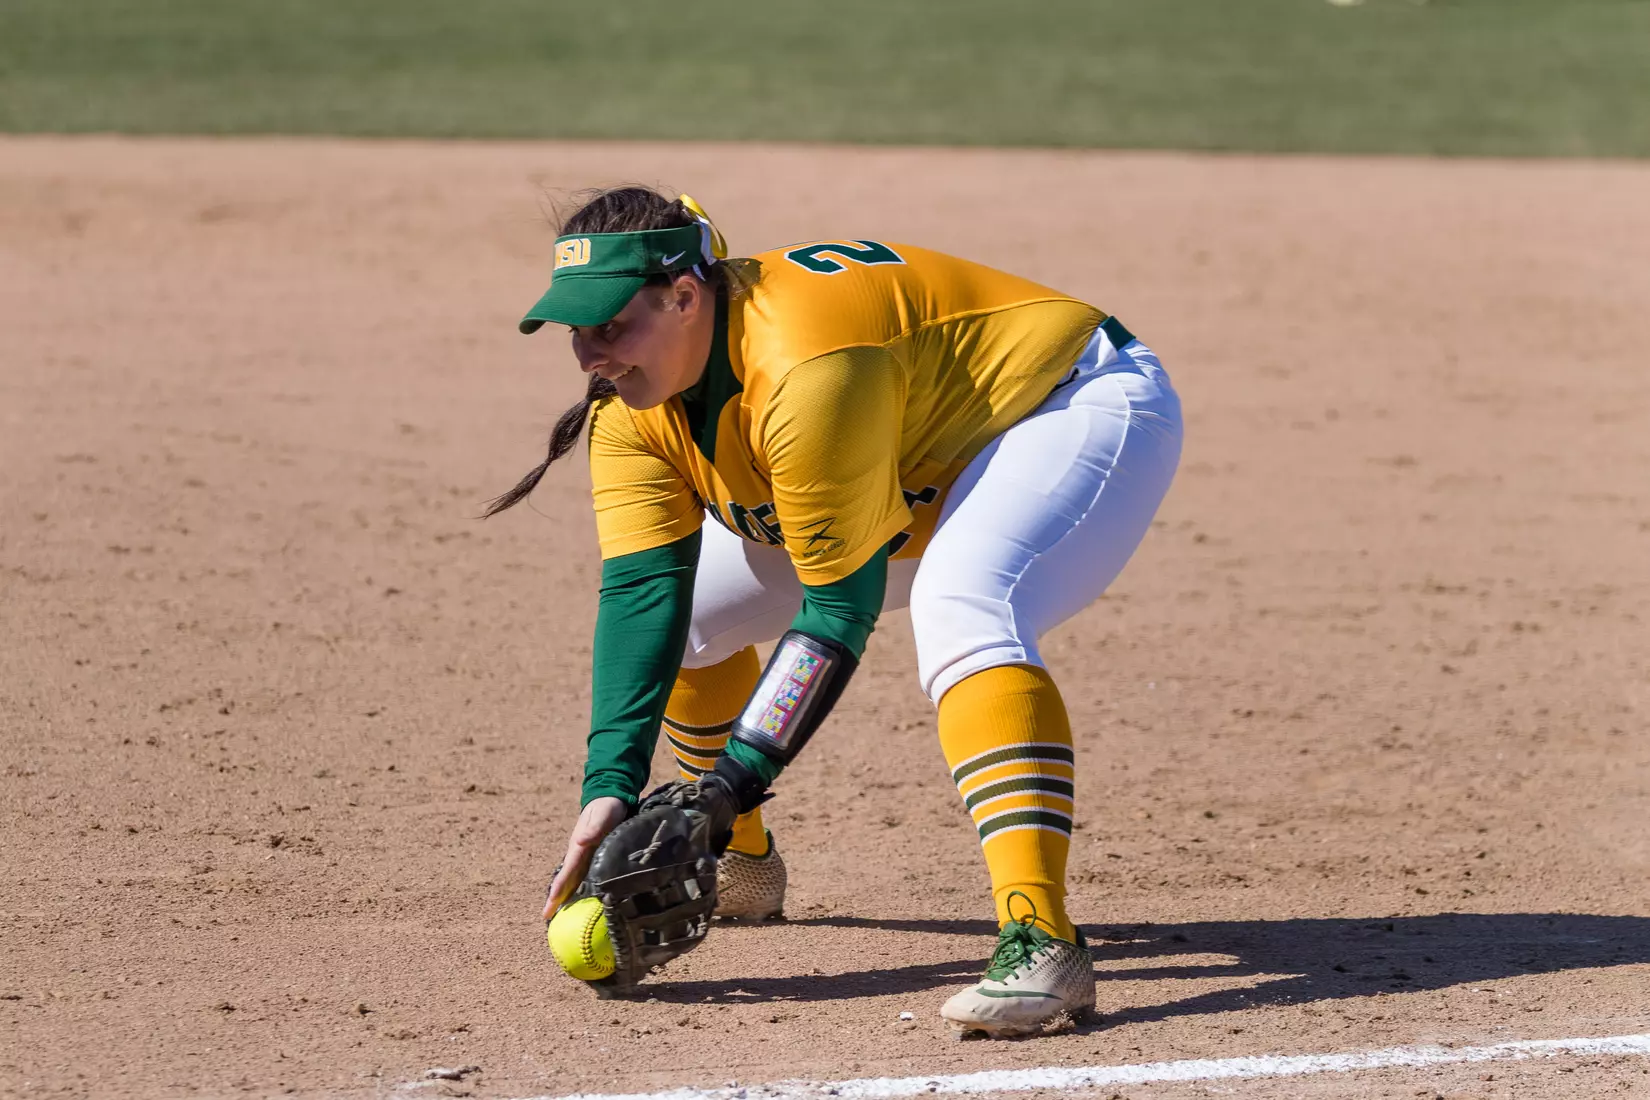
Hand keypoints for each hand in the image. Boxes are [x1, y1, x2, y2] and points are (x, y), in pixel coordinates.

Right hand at [542, 796, 629, 918]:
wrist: (609, 797)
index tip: (549, 906)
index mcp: (579, 847)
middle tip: (546, 918)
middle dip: (555, 898)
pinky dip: (579, 888)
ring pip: (574, 880)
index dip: (558, 890)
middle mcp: (579, 853)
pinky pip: (584, 875)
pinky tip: (581, 900)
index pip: (567, 872)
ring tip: (559, 914)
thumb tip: (580, 841)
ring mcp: (585, 855)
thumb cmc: (606, 807)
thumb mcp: (602, 815)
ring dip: (566, 896)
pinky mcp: (594, 855)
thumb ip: (593, 828)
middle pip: (566, 880)